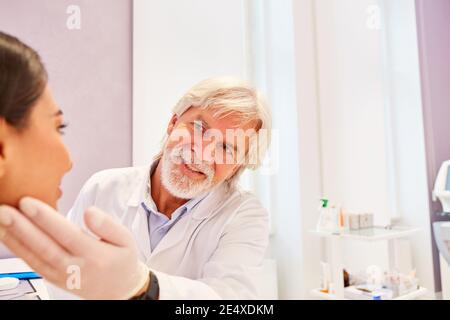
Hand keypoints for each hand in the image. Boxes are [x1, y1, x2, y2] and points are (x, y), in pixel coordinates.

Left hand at [0, 197, 148, 298]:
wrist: (120, 291)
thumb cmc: (122, 260)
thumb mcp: (126, 239)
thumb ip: (108, 224)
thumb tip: (89, 212)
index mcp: (95, 256)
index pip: (67, 235)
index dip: (46, 219)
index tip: (27, 202)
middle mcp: (76, 268)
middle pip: (45, 247)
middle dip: (22, 228)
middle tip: (4, 211)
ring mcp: (62, 276)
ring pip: (35, 257)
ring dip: (14, 239)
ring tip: (0, 221)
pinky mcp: (53, 279)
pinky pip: (33, 264)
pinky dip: (17, 250)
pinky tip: (6, 236)